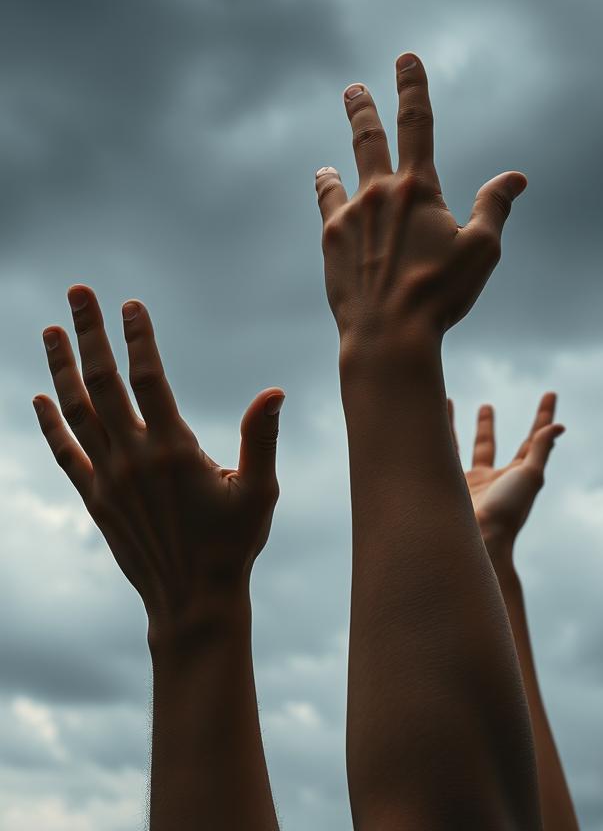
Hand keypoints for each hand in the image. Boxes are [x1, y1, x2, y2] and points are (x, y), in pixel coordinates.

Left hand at [33, 285, 283, 642]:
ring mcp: (108, 478)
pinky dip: (49, 422)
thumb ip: (260, 438)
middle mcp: (133, 458)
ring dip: (60, 366)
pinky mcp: (95, 498)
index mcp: (173, 449)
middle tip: (77, 291)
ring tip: (50, 329)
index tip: (130, 304)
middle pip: (102, 381)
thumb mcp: (259, 491)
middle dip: (89, 332)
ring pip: (76, 410)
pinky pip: (64, 452)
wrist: (191, 602)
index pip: (148, 377)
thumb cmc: (232, 545)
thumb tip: (273, 392)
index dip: (137, 336)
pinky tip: (38, 395)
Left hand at [315, 52, 527, 355]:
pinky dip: (328, 192)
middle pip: (369, 137)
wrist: (388, 334)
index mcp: (418, 188)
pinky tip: (326, 187)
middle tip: (354, 88)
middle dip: (363, 107)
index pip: (417, 122)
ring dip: (339, 160)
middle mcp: (379, 192)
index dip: (412, 86)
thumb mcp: (482, 250)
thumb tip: (515, 177)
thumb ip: (495, 207)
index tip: (406, 59)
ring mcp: (351, 215)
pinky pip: (328, 205)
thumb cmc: (441, 294)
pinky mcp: (331, 240)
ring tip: (328, 162)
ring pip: (342, 173)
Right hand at [448, 392, 563, 553]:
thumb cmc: (507, 511)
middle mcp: (493, 479)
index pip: (534, 439)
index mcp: (519, 475)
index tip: (550, 394)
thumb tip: (558, 426)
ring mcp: (468, 483)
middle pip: (489, 444)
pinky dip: (437, 434)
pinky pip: (442, 452)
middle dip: (486, 426)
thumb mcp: (529, 477)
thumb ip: (539, 449)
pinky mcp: (448, 485)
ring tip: (446, 403)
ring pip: (455, 448)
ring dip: (453, 428)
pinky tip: (429, 421)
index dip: (543, 416)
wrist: (476, 541)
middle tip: (486, 406)